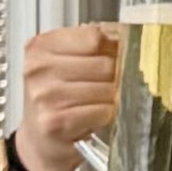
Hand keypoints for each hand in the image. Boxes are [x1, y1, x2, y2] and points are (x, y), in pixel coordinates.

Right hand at [11, 21, 122, 170]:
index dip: (114, 47)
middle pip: (105, 64)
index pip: (95, 36)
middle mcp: (38, 68)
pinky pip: (103, 111)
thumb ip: (96, 43)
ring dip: (113, 97)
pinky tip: (95, 115)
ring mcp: (45, 95)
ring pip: (107, 88)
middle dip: (116, 75)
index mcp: (40, 46)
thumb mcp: (69, 61)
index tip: (115, 56)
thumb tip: (133, 32)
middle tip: (108, 85)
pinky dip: (107, 114)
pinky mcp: (56, 121)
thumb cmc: (58, 97)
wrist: (40, 139)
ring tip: (99, 101)